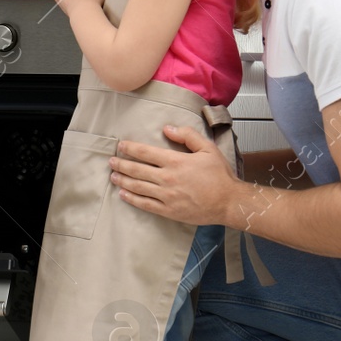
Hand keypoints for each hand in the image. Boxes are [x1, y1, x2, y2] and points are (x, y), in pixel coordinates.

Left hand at [109, 124, 238, 225]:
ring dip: (123, 181)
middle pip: (137, 170)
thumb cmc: (219, 175)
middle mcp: (167, 178)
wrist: (228, 201)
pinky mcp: (168, 211)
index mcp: (175, 161)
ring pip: (138, 187)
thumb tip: (167, 129)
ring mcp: (166, 196)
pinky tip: (123, 195)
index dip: (130, 149)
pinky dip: (132, 199)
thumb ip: (187, 136)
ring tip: (113, 176)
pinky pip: (145, 204)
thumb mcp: (207, 148)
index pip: (145, 153)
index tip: (120, 146)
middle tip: (111, 161)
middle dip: (121, 164)